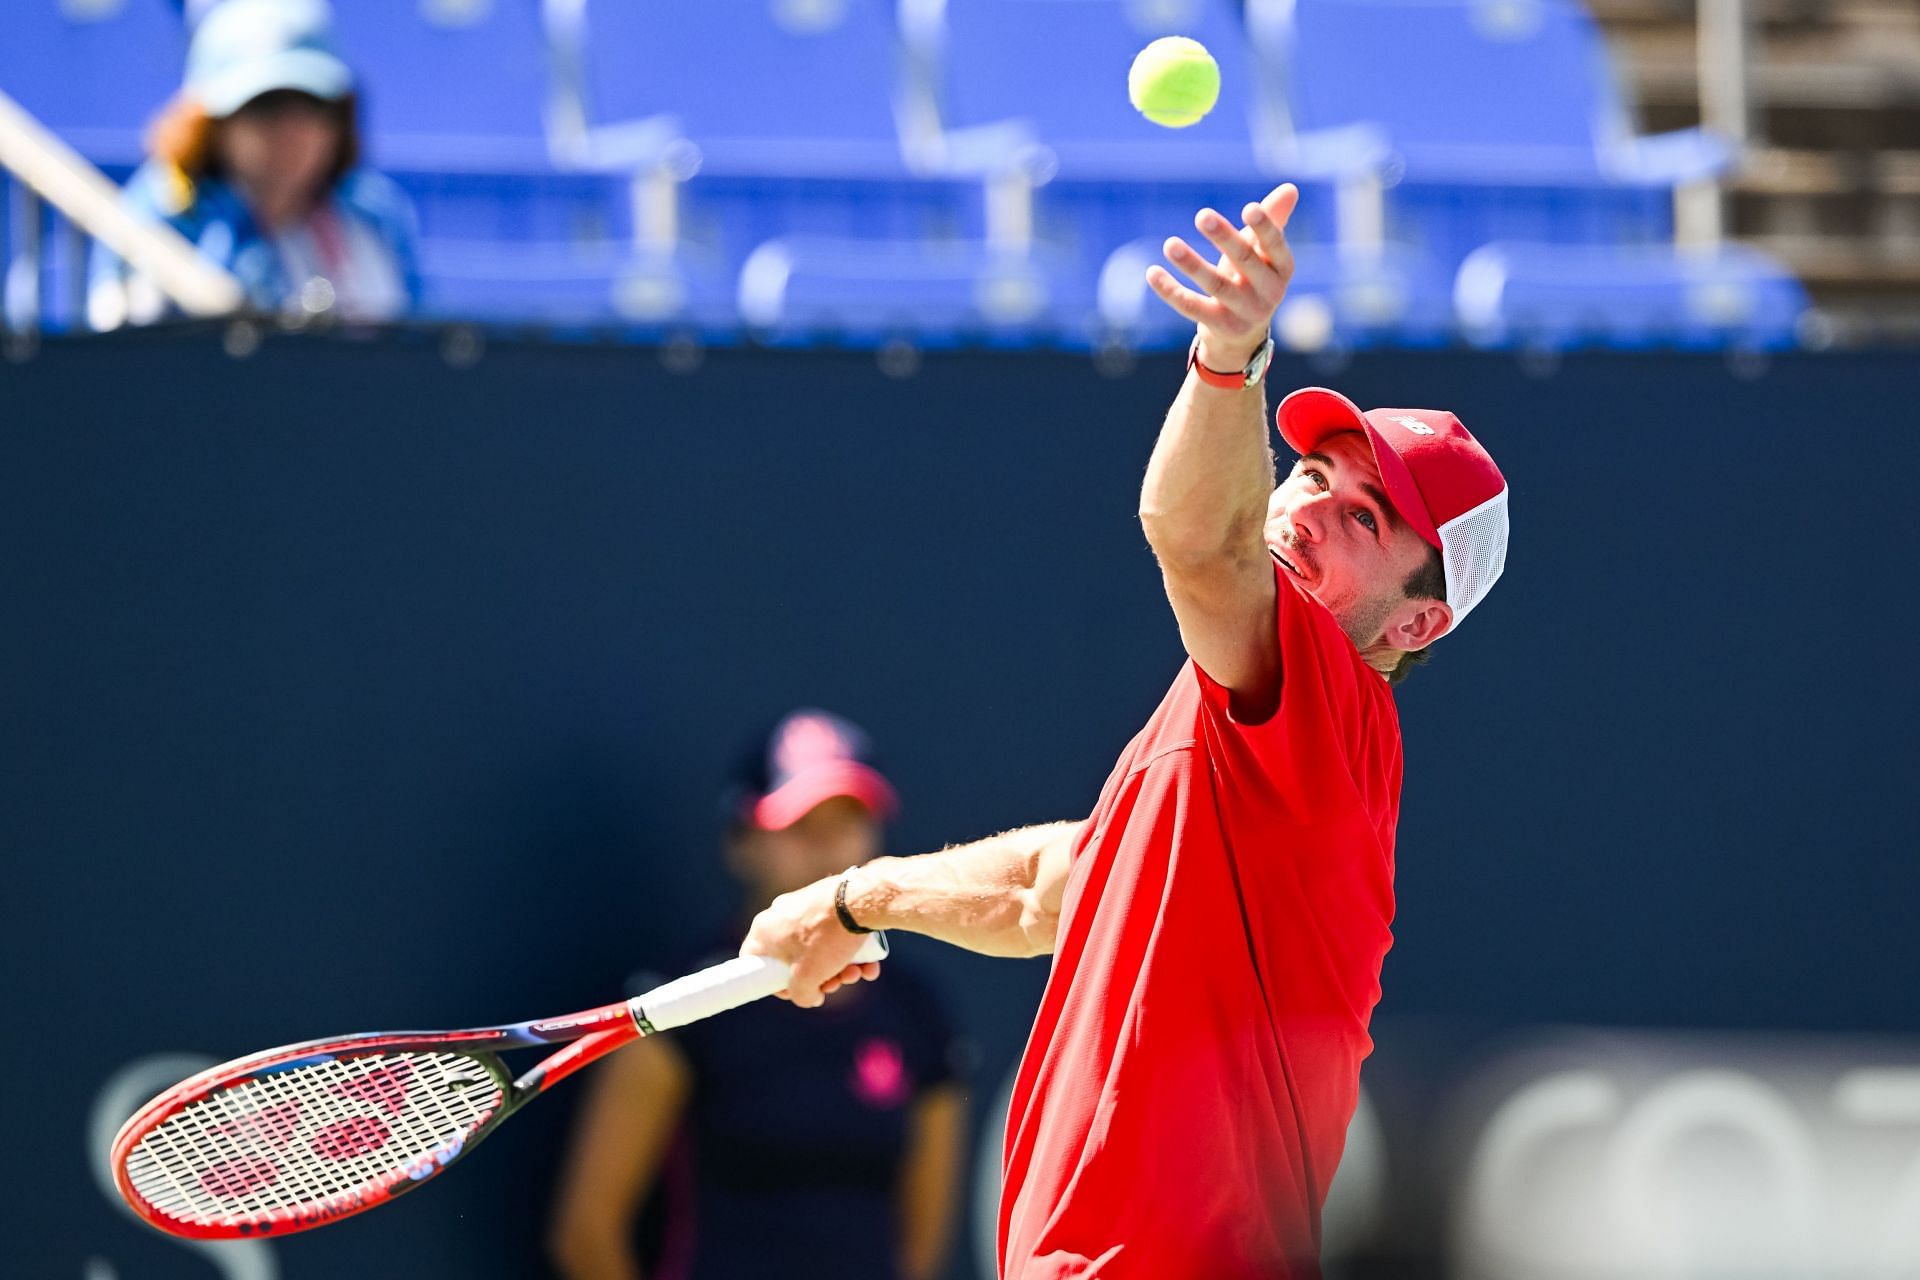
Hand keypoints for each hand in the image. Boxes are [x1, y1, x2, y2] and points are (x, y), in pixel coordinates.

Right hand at [740, 875, 882, 1008]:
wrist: (860, 902)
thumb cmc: (825, 938)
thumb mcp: (806, 978)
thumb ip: (801, 995)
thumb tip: (810, 997)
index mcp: (763, 930)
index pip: (755, 962)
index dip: (772, 983)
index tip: (795, 991)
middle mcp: (780, 914)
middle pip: (793, 958)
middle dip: (817, 978)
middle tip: (835, 985)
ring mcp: (804, 905)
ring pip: (818, 948)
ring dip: (838, 968)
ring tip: (857, 973)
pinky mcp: (828, 901)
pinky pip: (833, 933)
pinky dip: (849, 952)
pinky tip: (870, 965)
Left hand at [1146, 183, 1298, 371]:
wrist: (1242, 335)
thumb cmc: (1252, 279)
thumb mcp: (1263, 253)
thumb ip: (1274, 220)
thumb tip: (1291, 188)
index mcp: (1282, 269)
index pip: (1276, 246)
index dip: (1264, 228)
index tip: (1249, 207)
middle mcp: (1269, 292)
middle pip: (1244, 261)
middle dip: (1224, 238)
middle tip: (1202, 215)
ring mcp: (1244, 312)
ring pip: (1215, 285)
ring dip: (1192, 264)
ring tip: (1169, 244)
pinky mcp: (1219, 326)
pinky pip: (1191, 306)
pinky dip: (1170, 290)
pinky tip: (1152, 272)